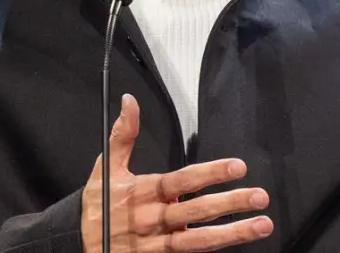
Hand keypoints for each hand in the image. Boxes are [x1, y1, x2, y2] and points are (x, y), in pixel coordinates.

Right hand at [82, 94, 273, 251]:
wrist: (76, 244)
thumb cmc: (98, 206)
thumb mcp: (105, 169)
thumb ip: (123, 135)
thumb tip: (129, 101)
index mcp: (143, 193)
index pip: (182, 181)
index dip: (210, 173)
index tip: (238, 167)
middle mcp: (152, 219)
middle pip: (196, 211)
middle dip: (231, 203)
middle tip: (260, 196)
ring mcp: (156, 245)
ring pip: (198, 240)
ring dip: (233, 233)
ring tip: (262, 225)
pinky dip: (212, 252)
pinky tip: (237, 246)